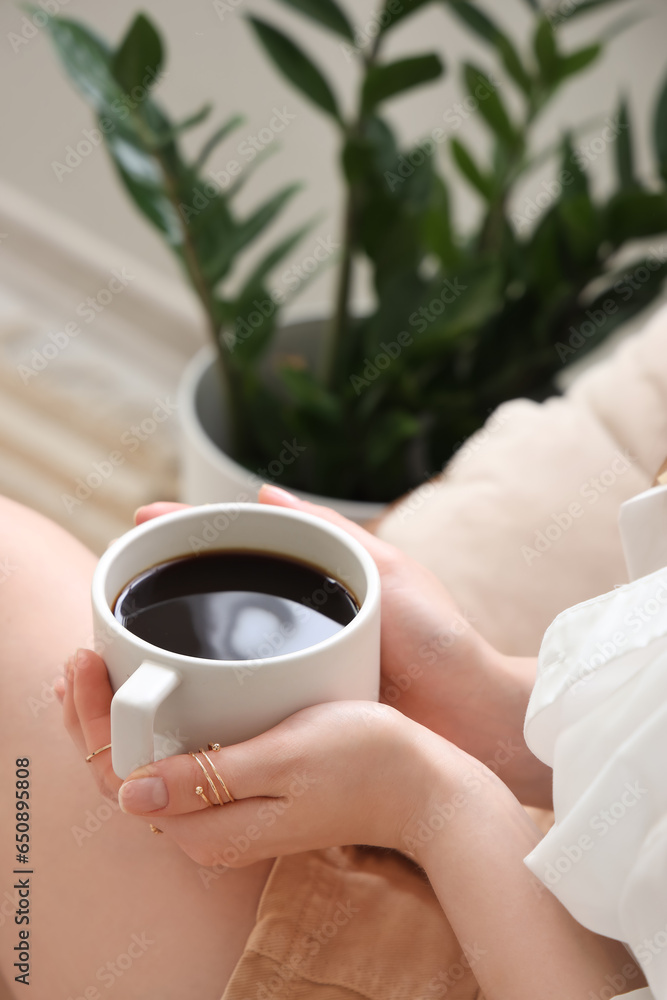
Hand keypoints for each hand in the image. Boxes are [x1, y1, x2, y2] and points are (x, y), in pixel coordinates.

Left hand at [56, 648, 445, 863]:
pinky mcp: (246, 795)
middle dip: (92, 720)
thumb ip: (208, 779)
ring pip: (146, 771)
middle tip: (79, 659)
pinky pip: (177, 767)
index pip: (118, 779)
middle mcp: (211, 831)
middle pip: (122, 778)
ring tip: (100, 670)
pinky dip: (153, 730)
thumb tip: (130, 791)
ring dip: (117, 724)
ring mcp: (228, 815)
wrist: (425, 785)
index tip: (84, 661)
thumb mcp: (285, 761)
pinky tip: (152, 697)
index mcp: (211, 828)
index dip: (90, 721)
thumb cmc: (365, 762)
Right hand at [134, 492, 494, 745]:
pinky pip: (234, 696)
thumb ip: (331, 531)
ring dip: (174, 634)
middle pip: (222, 592)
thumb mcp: (384, 569)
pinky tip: (166, 686)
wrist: (468, 715)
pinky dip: (198, 687)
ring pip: (219, 645)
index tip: (143, 520)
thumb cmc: (436, 638)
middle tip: (124, 569)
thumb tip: (262, 490)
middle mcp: (294, 624)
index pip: (240, 547)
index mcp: (314, 582)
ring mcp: (288, 669)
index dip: (190, 533)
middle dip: (172, 578)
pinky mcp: (290, 714)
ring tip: (128, 622)